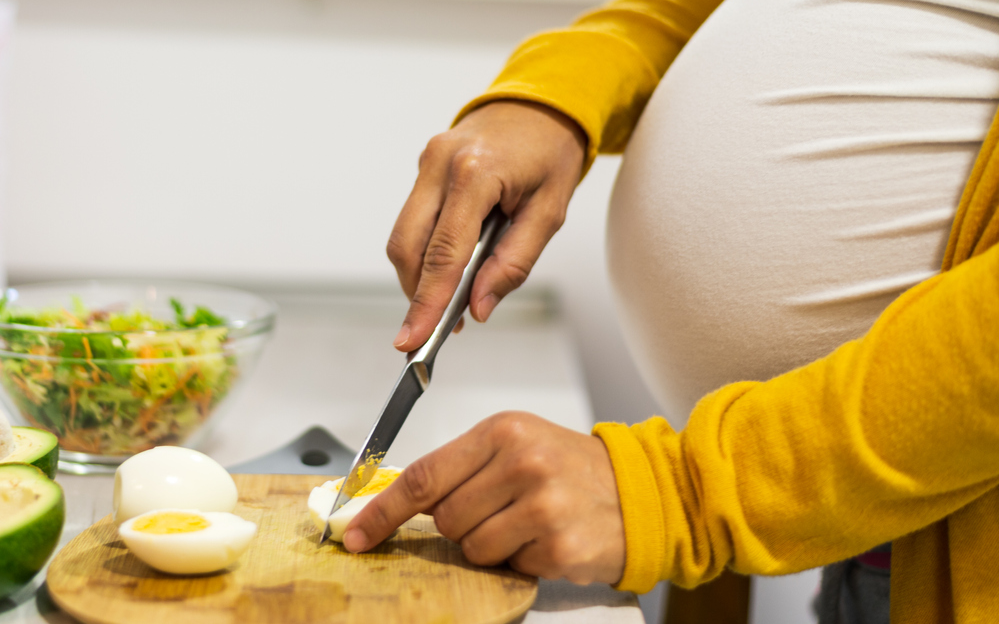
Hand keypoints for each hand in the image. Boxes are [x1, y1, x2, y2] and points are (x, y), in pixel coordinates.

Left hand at [342, 412, 625, 585]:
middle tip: (498, 510)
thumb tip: (395, 501)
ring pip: (472, 548)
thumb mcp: (514, 446)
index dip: (383, 511)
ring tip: (525, 524)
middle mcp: (522, 462)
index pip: (424, 475)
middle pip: (446, 518)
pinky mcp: (558, 546)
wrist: (640, 491)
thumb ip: (460, 467)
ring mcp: (542, 505)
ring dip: (491, 546)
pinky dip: (520, 561)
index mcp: (502, 431)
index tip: (358, 533)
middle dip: (462, 525)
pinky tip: (546, 539)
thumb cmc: (569, 468)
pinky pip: (508, 567)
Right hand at [387, 100, 585, 350]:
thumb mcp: (550, 212)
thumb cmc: (551, 153)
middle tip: (431, 330)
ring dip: (420, 275)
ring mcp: (427, 163)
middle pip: (408, 247)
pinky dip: (425, 251)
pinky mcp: (424, 167)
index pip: (443, 252)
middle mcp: (441, 164)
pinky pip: (413, 219)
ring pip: (403, 236)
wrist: (542, 102)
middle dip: (416, 294)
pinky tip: (450, 268)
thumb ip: (514, 262)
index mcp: (476, 173)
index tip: (413, 338)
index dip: (427, 301)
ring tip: (450, 301)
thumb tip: (480, 306)